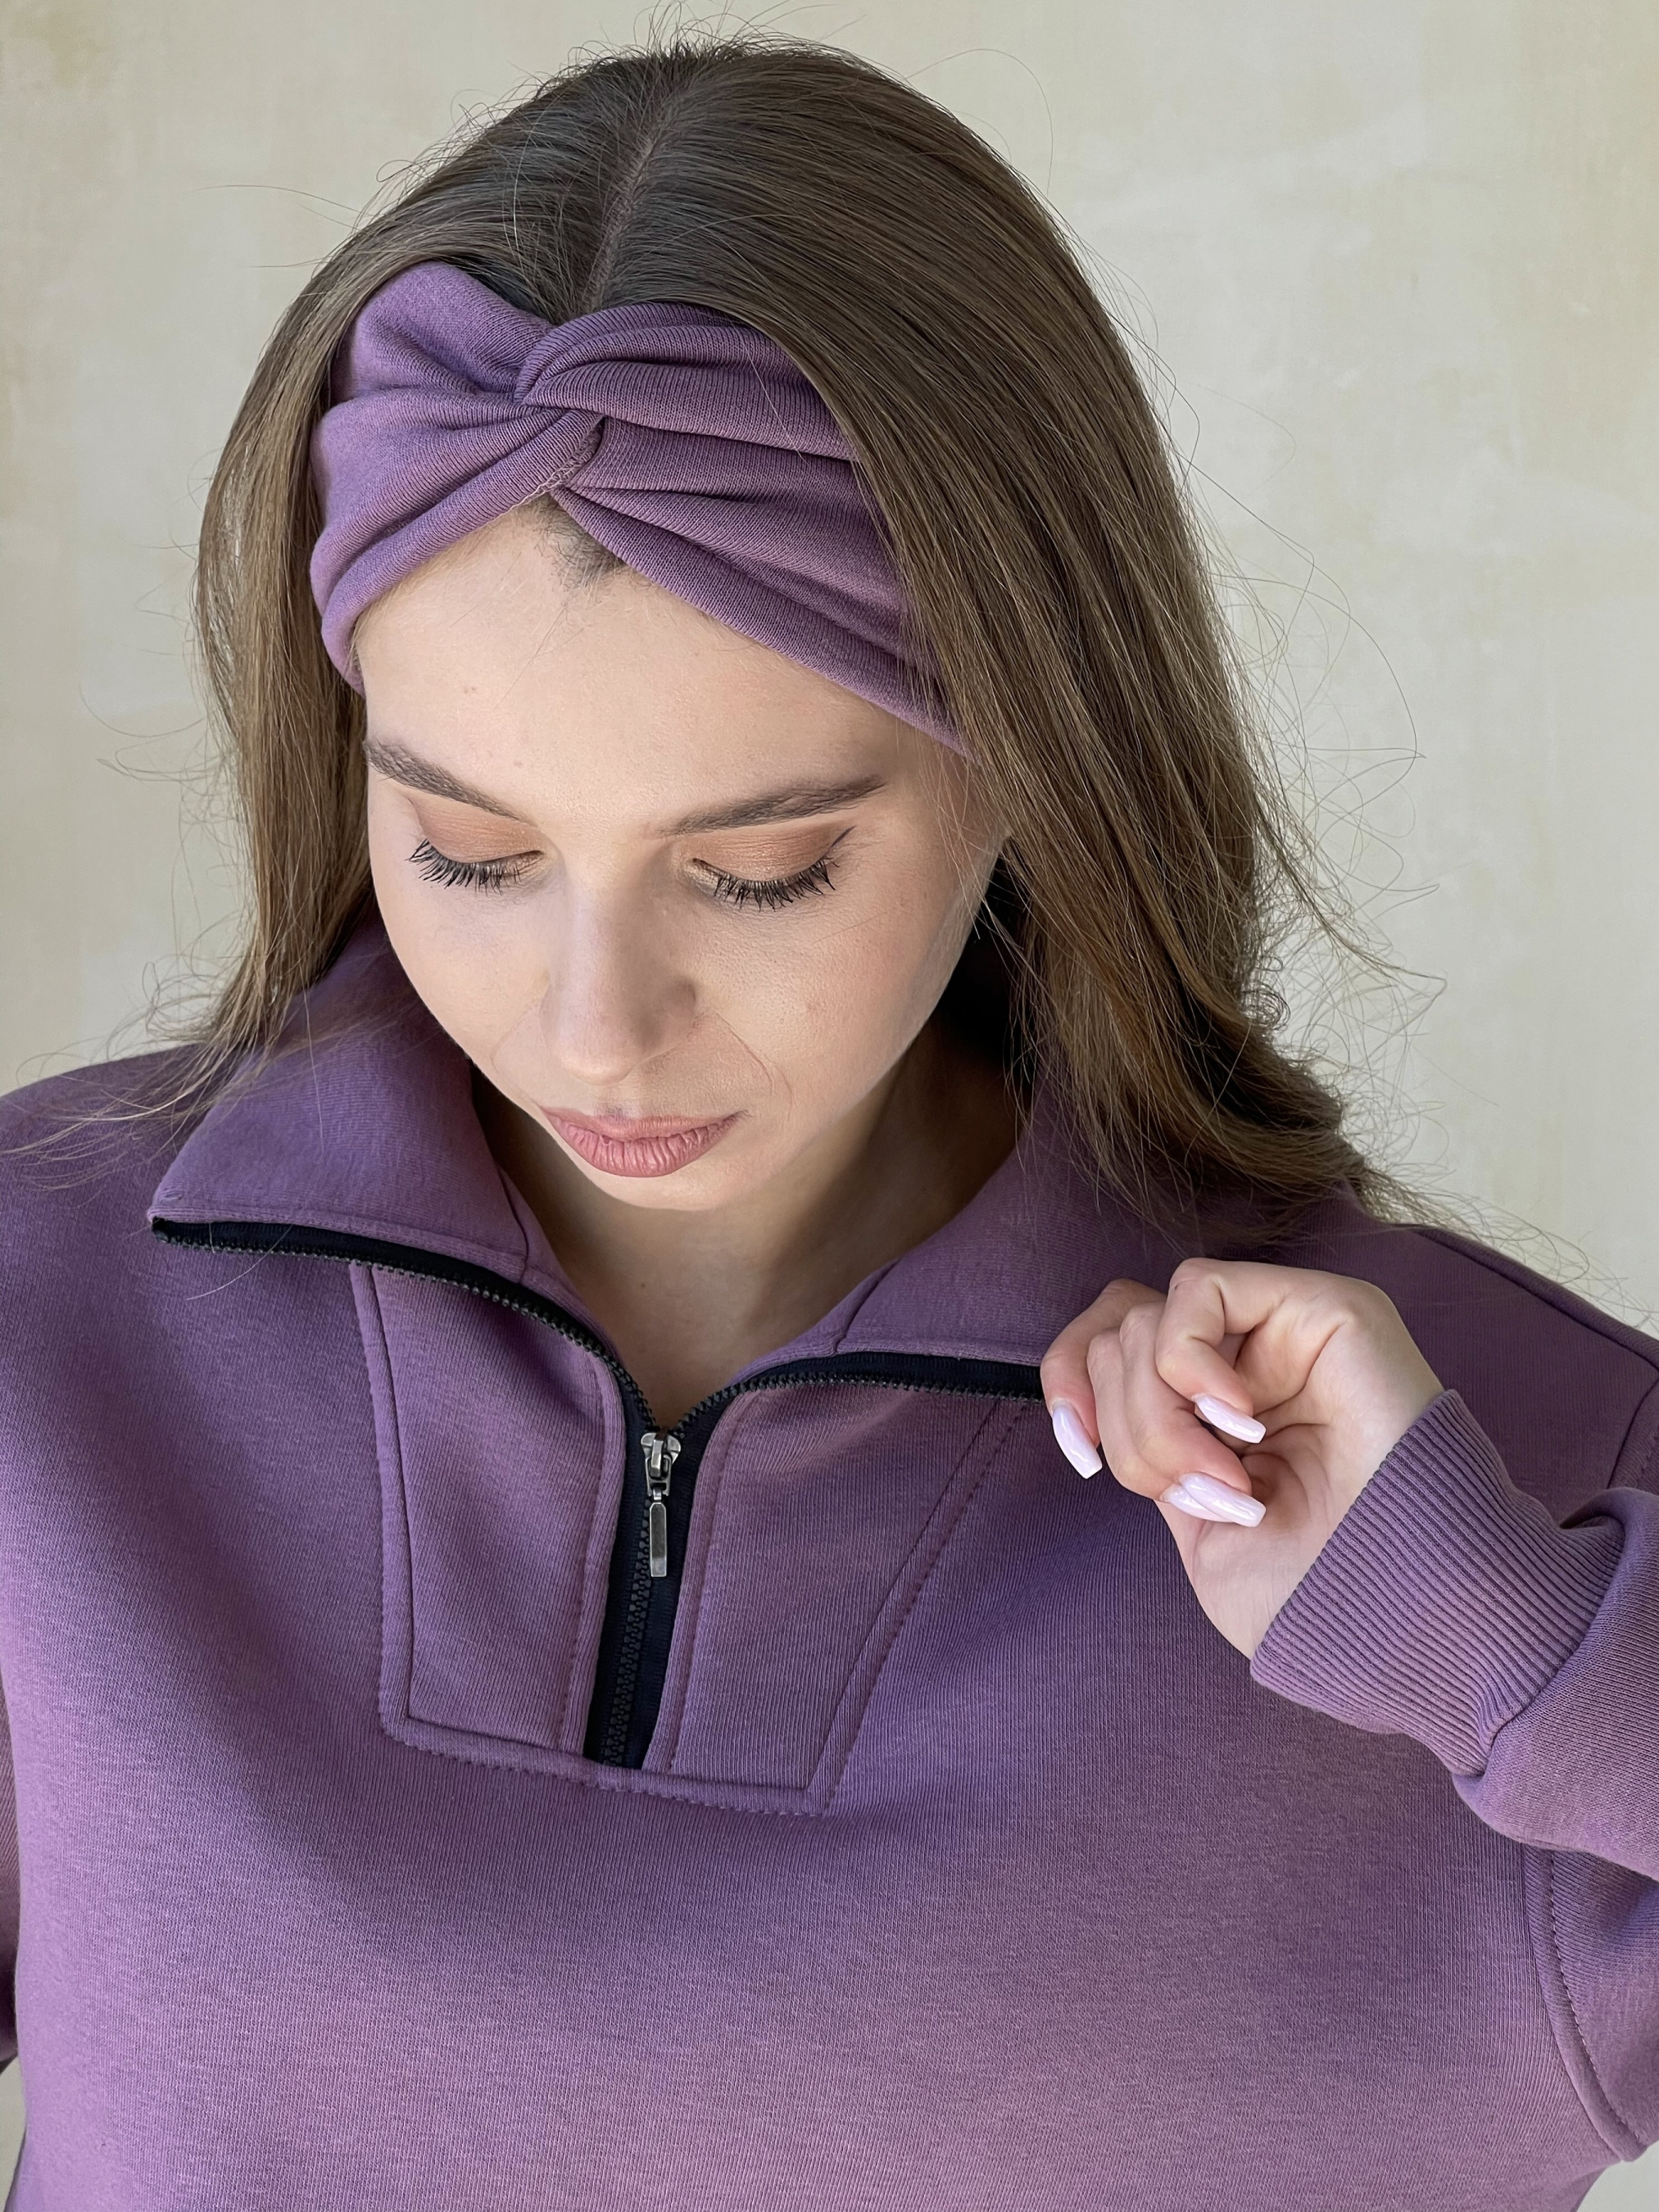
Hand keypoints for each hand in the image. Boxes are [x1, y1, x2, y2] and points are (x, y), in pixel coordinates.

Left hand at [1040, 1259, 1443, 1655]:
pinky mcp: (1321, 1304)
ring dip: (1162, 1417)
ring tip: (1233, 1483)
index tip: (1082, 1454)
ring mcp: (1281, 1331)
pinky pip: (1198, 1290)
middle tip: (1201, 1497)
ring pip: (1147, 1320)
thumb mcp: (1200, 1536)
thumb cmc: (1318, 1597)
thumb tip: (1100, 1404)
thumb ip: (1150, 1455)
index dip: (1070, 1385)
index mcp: (1212, 1419)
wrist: (1410, 1613)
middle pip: (1116, 1337)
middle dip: (1131, 1429)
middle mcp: (1245, 1366)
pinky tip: (1240, 1422)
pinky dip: (1189, 1361)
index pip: (1104, 1345)